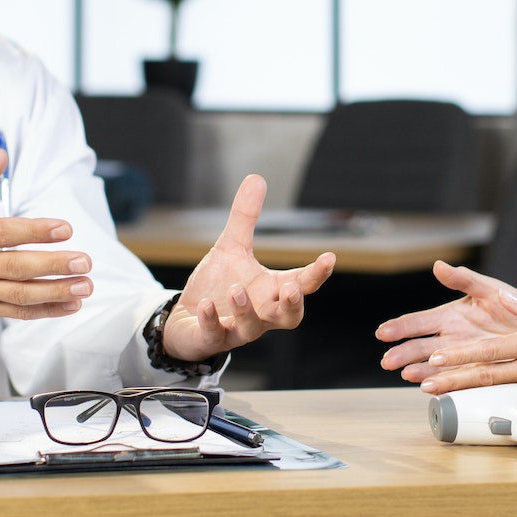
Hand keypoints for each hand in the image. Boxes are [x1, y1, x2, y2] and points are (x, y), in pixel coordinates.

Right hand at [0, 150, 91, 326]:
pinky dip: (45, 310)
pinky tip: (70, 303)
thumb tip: (1, 156)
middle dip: (53, 265)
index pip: (1, 234)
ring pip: (20, 294)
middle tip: (83, 260)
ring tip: (85, 285)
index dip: (35, 231)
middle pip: (16, 267)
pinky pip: (16, 312)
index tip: (65, 228)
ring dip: (56, 291)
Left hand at [162, 174, 334, 362]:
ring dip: (246, 310)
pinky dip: (211, 321)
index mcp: (271, 290)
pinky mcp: (211, 338)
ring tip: (236, 289)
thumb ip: (245, 217)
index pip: (303, 284)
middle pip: (289, 317)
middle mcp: (261, 313)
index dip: (317, 273)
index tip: (329, 257)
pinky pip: (215, 336)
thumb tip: (257, 177)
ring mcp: (237, 329)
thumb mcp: (231, 247)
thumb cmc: (217, 285)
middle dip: (293, 305)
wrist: (186, 319)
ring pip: (252, 328)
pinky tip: (205, 305)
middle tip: (292, 288)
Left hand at [376, 261, 516, 399]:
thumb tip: (505, 297)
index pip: (489, 351)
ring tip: (440, 395)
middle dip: (454, 380)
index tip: (437, 357)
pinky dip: (492, 402)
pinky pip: (515, 400)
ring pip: (496, 391)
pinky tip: (473, 404)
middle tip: (426, 383)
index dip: (461, 356)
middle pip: (486, 376)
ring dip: (467, 393)